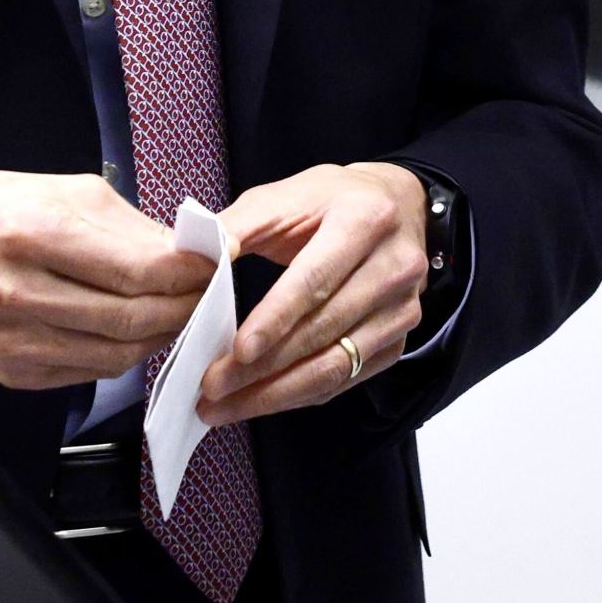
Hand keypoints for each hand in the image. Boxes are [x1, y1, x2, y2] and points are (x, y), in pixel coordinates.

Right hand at [0, 170, 213, 393]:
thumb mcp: (64, 191)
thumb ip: (130, 227)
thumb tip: (189, 253)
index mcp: (30, 235)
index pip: (135, 271)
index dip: (187, 273)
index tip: (216, 264)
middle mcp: (16, 294)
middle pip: (132, 319)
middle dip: (183, 307)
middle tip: (208, 293)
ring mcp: (12, 341)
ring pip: (117, 355)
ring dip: (160, 336)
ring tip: (179, 312)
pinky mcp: (12, 372)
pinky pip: (88, 371)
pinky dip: (123, 353)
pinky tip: (135, 331)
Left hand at [199, 161, 429, 422]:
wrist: (400, 206)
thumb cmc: (332, 201)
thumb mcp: (286, 196)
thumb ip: (240, 225)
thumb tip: (198, 260)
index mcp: (365, 219)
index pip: (316, 279)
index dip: (275, 319)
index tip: (237, 353)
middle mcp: (395, 266)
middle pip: (323, 329)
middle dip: (262, 367)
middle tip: (212, 388)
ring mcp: (403, 308)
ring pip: (336, 365)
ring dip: (276, 393)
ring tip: (226, 406)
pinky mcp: (400, 339)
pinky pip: (346, 378)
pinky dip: (300, 395)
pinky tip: (262, 399)